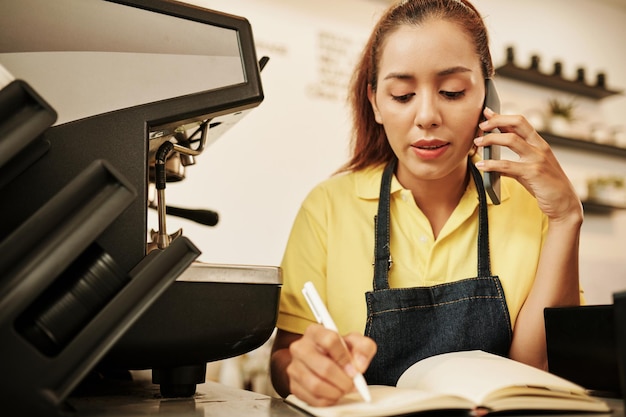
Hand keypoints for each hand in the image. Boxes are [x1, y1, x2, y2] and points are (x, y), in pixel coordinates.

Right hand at [286, 324, 375, 405]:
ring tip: (342, 389)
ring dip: (335, 392)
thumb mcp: (354, 342)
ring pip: (316, 385)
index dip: (344, 357)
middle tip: (351, 384)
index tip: (353, 368)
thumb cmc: (337, 350)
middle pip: (324, 367)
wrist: (320, 360)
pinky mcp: (293, 385)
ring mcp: (294, 366)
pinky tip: (332, 393)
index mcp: (315, 332)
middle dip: (343, 380)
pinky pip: (312, 398)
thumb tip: (359, 364)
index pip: (330, 340)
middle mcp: (300, 347)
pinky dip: (327, 400)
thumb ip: (364, 347)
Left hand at [474, 108, 582, 224]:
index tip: (487, 112)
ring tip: (477, 143)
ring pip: (511, 140)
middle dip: (497, 121)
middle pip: (518, 123)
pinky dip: (491, 164)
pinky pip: (508, 165)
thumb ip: (513, 162)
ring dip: (491, 139)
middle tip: (481, 126)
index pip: (520, 123)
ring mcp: (537, 159)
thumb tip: (493, 158)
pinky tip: (481, 165)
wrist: (564, 203)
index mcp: (539, 144)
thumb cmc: (546, 186)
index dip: (502, 116)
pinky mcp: (534, 172)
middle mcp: (539, 147)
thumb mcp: (529, 170)